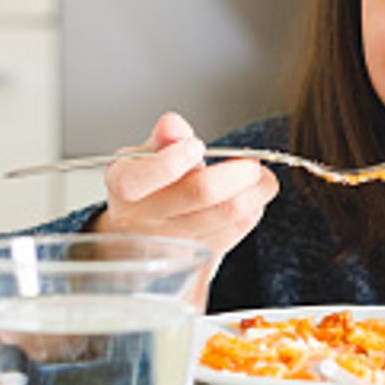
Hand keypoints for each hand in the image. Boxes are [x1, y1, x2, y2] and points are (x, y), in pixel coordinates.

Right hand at [93, 112, 279, 278]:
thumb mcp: (146, 156)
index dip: (172, 160)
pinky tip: (251, 198)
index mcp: (124, 186)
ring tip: (260, 178)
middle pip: (199, 194)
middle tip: (251, 162)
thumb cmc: (149, 188)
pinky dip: (252, 210)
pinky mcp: (198, 260)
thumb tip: (173, 125)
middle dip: (237, 172)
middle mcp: (142, 221)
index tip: (197, 146)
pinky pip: (237, 231)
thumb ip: (163, 139)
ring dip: (255, 191)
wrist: (143, 235)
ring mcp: (171, 246)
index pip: (139, 179)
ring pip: (227, 215)